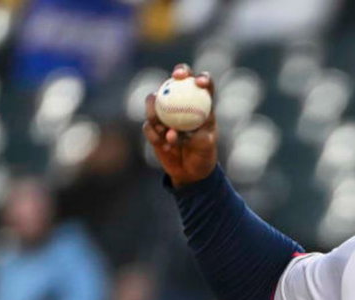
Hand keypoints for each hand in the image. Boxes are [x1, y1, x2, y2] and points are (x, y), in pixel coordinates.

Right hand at [143, 64, 217, 187]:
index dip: (201, 78)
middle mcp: (182, 103)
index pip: (203, 85)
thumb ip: (194, 135)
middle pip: (178, 80)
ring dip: (157, 113)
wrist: (190, 172)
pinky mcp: (153, 126)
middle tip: (175, 78)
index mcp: (201, 106)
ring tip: (165, 131)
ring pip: (155, 100)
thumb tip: (175, 130)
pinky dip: (155, 135)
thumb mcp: (206, 146)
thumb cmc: (204, 155)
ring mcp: (165, 112)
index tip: (199, 82)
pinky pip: (148, 125)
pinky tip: (164, 146)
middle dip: (178, 73)